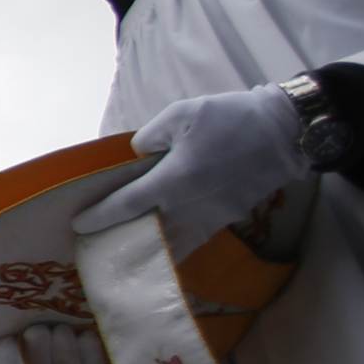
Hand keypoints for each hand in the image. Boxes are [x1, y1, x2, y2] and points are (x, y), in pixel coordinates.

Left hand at [72, 86, 313, 256]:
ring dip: (147, 249)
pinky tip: (160, 244)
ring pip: (172, 242)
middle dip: (120, 240)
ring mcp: (212, 216)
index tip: (79, 225)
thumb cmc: (230, 118)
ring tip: (123, 250)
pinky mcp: (228, 217)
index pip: (128, 204)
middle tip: (95, 246)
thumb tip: (137, 155)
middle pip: (147, 232)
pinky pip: (194, 238)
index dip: (101, 216)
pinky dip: (174, 245)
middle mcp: (190, 205)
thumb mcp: (181, 114)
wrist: (284, 132)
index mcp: (175, 180)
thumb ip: (150, 137)